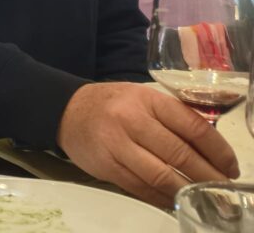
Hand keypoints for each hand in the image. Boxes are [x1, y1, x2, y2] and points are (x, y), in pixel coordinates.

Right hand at [57, 82, 238, 207]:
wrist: (66, 111)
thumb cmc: (112, 105)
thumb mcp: (142, 98)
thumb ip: (172, 117)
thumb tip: (211, 147)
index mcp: (147, 100)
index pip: (192, 126)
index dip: (218, 150)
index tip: (230, 166)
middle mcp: (132, 120)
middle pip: (179, 154)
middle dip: (208, 176)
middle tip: (223, 187)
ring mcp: (117, 144)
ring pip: (161, 176)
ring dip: (187, 190)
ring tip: (203, 196)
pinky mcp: (107, 166)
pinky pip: (141, 188)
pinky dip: (163, 197)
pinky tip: (175, 199)